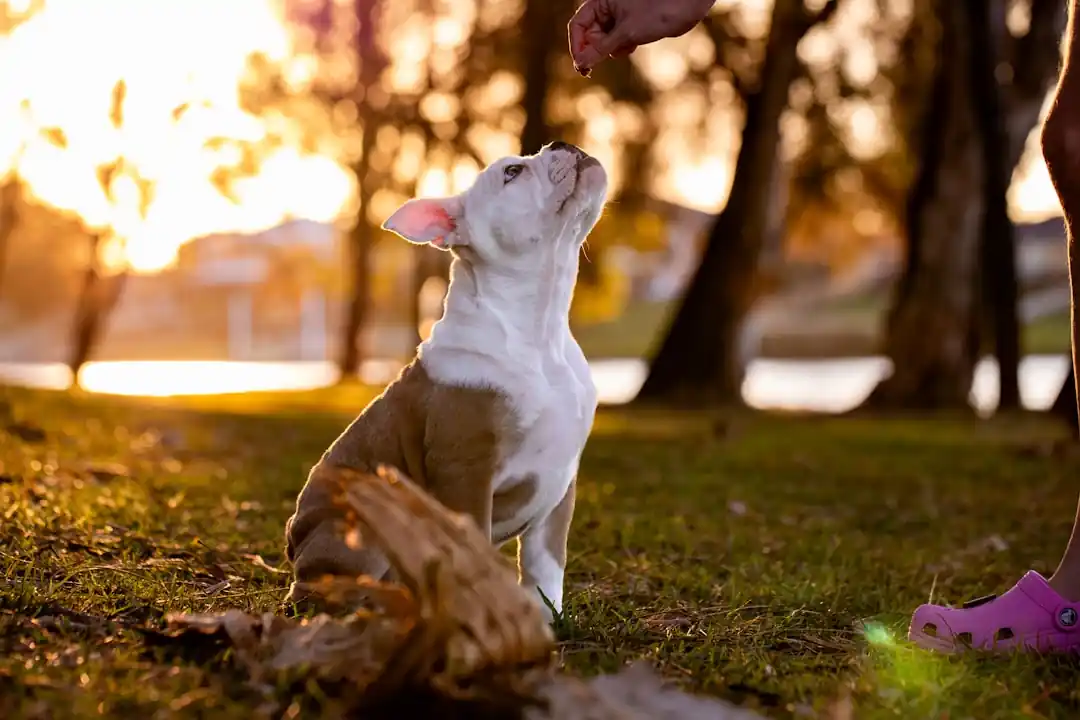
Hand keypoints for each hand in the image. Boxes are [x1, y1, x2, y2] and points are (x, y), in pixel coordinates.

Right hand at [568, 0, 715, 75]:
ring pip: (604, 40)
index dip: (577, 45)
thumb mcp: (626, 33)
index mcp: (602, 1)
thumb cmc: (658, 11)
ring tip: (628, 45)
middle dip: (596, 49)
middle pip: (589, 34)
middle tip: (601, 63)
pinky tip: (634, 45)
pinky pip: (617, 41)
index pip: (578, 25)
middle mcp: (608, 7)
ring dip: (612, 49)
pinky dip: (622, 47)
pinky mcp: (632, 25)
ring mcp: (620, 16)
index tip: (581, 64)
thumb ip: (601, 49)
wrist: (687, 5)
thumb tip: (581, 64)